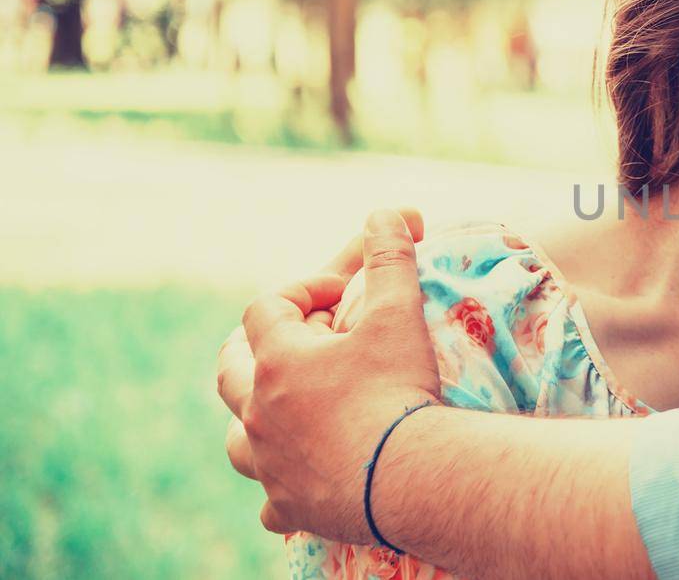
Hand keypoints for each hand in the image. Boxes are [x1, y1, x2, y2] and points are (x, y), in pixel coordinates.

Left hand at [217, 207, 438, 541]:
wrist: (407, 479)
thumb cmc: (397, 392)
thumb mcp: (400, 314)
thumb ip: (391, 258)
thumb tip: (387, 212)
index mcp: (278, 360)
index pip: (267, 307)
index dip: (302, 291)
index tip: (341, 294)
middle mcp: (259, 411)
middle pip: (232, 370)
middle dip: (254, 349)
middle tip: (291, 343)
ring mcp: (270, 462)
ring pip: (237, 438)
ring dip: (253, 419)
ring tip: (277, 413)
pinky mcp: (290, 505)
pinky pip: (269, 501)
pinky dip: (279, 488)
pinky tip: (294, 484)